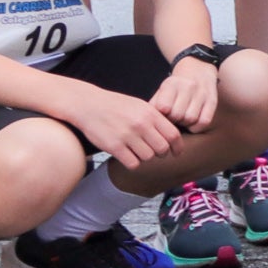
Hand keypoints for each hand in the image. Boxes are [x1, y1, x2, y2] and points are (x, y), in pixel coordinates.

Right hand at [65, 83, 182, 168]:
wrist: (89, 105)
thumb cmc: (116, 106)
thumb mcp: (140, 106)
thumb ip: (156, 119)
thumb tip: (173, 135)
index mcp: (150, 113)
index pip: (173, 135)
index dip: (178, 147)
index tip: (176, 153)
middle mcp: (141, 124)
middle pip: (162, 149)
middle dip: (160, 154)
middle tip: (153, 152)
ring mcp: (127, 136)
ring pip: (148, 157)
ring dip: (145, 158)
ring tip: (137, 151)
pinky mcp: (114, 146)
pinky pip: (133, 163)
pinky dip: (132, 163)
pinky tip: (127, 156)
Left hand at [152, 58, 218, 134]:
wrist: (197, 70)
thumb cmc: (175, 88)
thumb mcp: (161, 91)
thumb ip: (153, 105)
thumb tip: (150, 123)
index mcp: (171, 84)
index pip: (163, 107)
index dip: (162, 116)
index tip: (163, 115)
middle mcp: (188, 86)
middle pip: (177, 115)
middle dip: (173, 121)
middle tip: (173, 119)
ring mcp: (202, 93)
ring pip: (191, 119)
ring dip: (185, 124)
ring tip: (182, 119)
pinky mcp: (212, 100)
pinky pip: (204, 121)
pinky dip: (196, 127)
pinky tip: (192, 123)